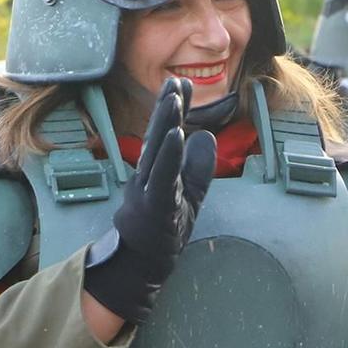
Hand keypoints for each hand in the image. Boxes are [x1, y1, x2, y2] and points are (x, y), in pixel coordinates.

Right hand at [80, 78, 216, 324]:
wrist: (142, 267)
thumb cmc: (163, 230)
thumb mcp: (187, 193)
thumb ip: (197, 167)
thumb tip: (205, 135)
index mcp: (155, 171)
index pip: (165, 134)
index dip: (173, 109)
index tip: (181, 83)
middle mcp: (148, 176)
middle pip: (158, 135)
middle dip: (167, 107)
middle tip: (176, 80)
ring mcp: (148, 191)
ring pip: (157, 151)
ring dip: (165, 122)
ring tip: (174, 97)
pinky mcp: (155, 207)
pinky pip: (163, 177)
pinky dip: (170, 156)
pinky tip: (178, 135)